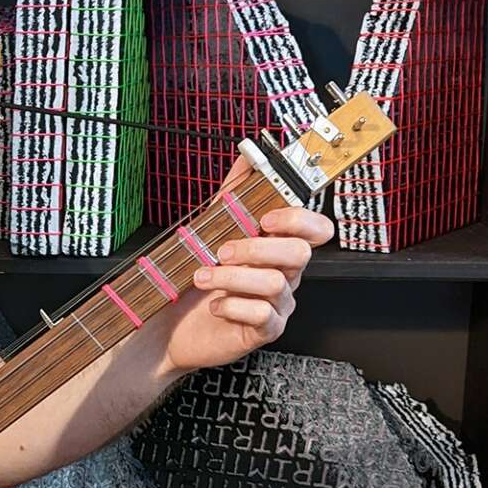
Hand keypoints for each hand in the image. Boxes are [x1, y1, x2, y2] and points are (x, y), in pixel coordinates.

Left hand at [153, 155, 334, 376]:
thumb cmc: (197, 280)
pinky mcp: (264, 330)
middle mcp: (285, 275)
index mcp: (278, 247)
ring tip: (203, 276)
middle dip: (256, 248)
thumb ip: (234, 195)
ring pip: (276, 283)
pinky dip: (233, 306)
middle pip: (300, 254)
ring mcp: (278, 304)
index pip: (315, 230)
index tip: (266, 219)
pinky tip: (215, 305)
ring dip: (233, 277)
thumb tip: (247, 157)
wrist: (172, 326)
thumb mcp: (213, 230)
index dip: (299, 220)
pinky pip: (262, 315)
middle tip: (222, 251)